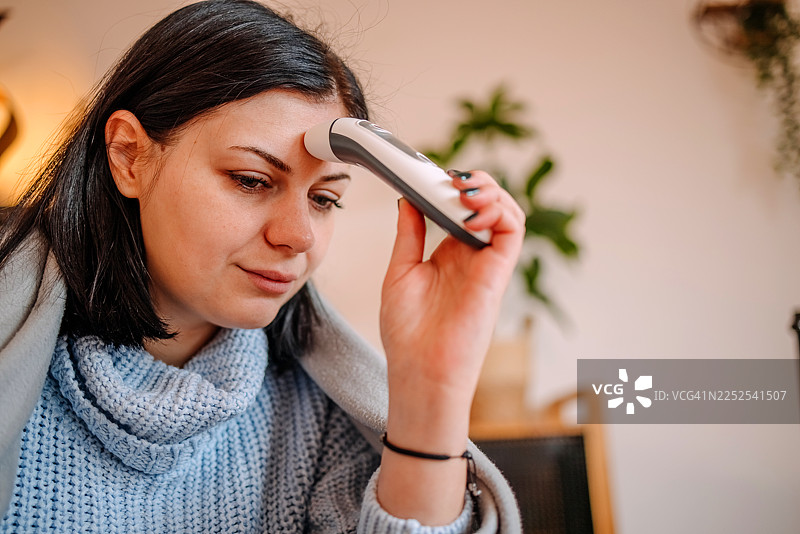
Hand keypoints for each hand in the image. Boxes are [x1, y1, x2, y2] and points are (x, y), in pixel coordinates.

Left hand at [380, 170, 524, 407]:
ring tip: (464, 192)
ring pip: (508, 213)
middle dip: (474, 182)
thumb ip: (409, 234)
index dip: (453, 187)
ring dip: (490, 192)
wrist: (419, 371)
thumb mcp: (400, 271)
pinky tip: (471, 213)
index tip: (433, 174)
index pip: (462, 208)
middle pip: (489, 205)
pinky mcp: (498, 274)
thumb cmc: (407, 333)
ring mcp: (487, 264)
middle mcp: (472, 256)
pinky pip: (513, 232)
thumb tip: (407, 198)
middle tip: (451, 180)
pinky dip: (499, 212)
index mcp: (449, 254)